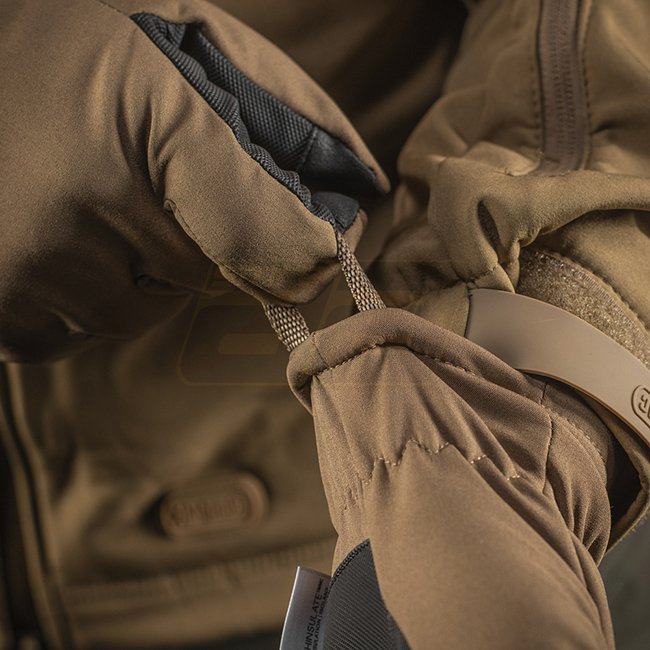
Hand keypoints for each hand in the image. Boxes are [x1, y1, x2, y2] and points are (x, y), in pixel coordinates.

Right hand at [0, 0, 386, 360]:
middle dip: (195, 240)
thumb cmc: (79, 48)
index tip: (322, 246)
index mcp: (148, 118)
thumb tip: (358, 193)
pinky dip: (84, 295)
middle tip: (141, 177)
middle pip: (206, 277)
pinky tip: (53, 237)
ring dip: (135, 269)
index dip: (308, 250)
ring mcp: (27, 269)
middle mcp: (80, 207)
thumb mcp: (190, 48)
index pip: (277, 242)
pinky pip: (82, 332)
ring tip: (85, 199)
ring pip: (142, 309)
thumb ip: (286, 116)